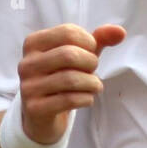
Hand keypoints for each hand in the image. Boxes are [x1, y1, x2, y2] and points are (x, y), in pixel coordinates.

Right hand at [18, 22, 125, 143]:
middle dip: (91, 63)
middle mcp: (26, 63)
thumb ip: (98, 40)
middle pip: (69, 54)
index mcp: (33, 43)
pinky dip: (86, 98)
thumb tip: (120, 32)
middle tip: (92, 71)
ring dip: (92, 83)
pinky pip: (69, 100)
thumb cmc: (62, 77)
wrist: (41, 115)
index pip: (68, 32)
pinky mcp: (35, 108)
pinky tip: (87, 98)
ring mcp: (28, 87)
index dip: (89, 42)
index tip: (91, 52)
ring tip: (94, 86)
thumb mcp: (79, 55)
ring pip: (71, 79)